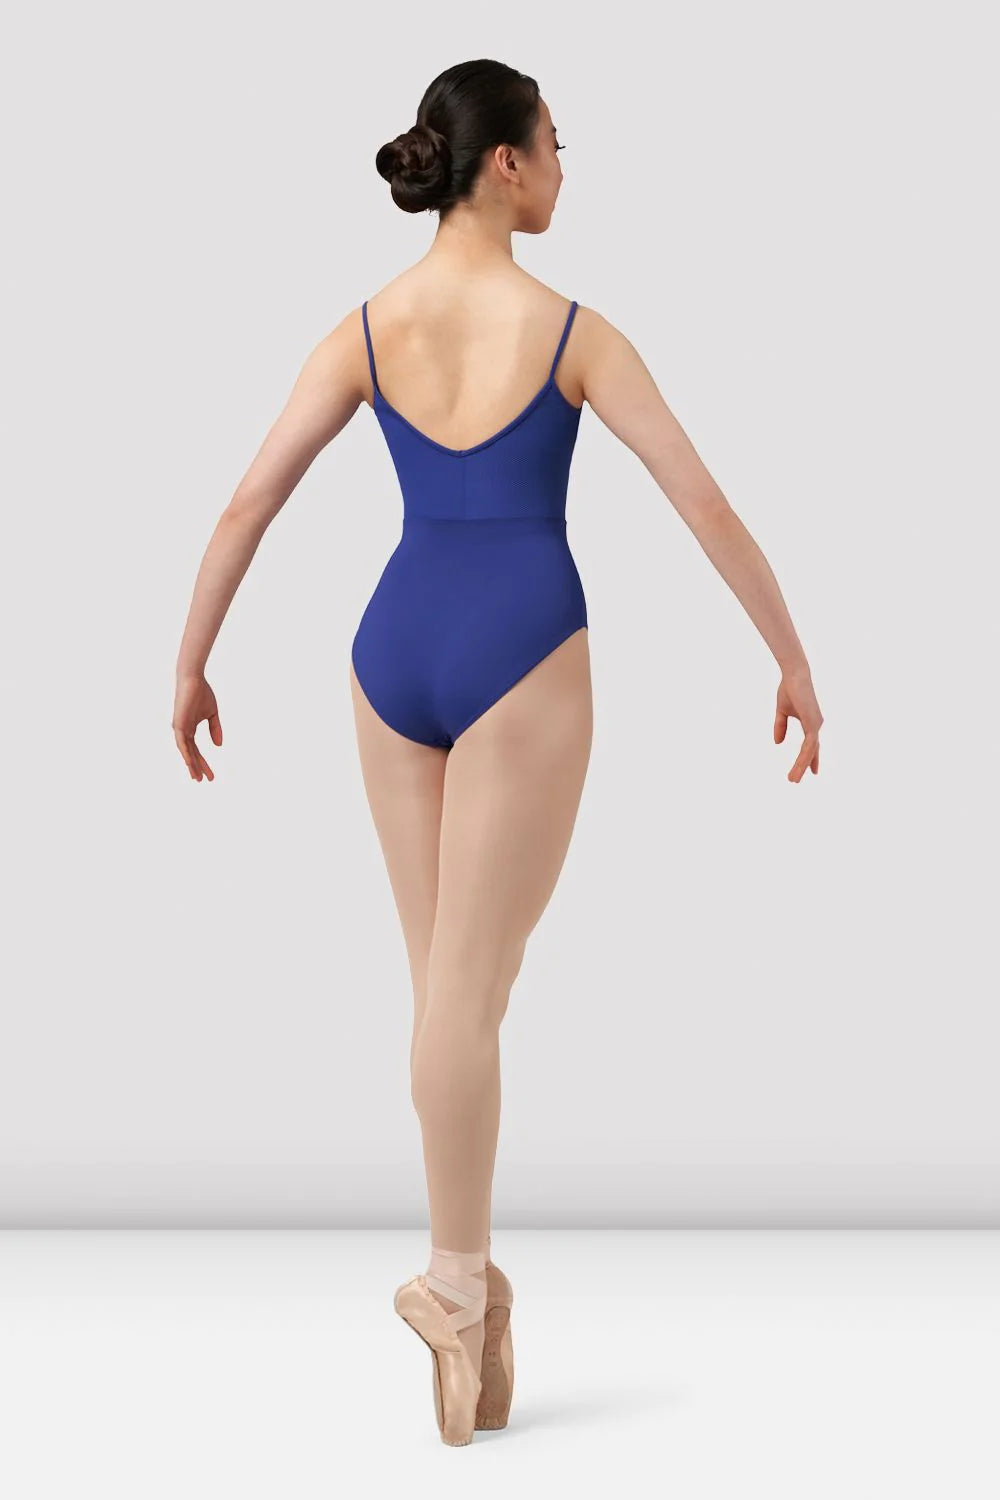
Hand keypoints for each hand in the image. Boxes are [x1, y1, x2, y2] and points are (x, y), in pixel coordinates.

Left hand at [173, 674, 221, 781]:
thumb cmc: (202, 693)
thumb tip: (218, 745)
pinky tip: (189, 763)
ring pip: (185, 752)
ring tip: (198, 777)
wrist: (194, 680)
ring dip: (191, 765)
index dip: (204, 763)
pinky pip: (181, 742)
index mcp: (190, 729)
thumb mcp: (212, 714)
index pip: (196, 751)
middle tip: (205, 781)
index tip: (210, 775)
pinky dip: (185, 753)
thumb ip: (215, 729)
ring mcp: (179, 728)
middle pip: (191, 754)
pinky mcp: (178, 724)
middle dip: (198, 768)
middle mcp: (182, 731)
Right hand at [774, 666, 821, 781]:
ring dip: (801, 766)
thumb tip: (778, 743)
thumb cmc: (789, 688)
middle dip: (804, 766)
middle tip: (795, 780)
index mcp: (811, 722)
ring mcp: (816, 724)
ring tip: (792, 779)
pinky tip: (799, 766)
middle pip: (811, 751)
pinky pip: (809, 745)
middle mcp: (816, 725)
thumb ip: (780, 726)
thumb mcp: (782, 711)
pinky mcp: (813, 723)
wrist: (794, 675)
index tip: (812, 772)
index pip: (812, 745)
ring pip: (810, 751)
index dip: (811, 758)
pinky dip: (804, 757)